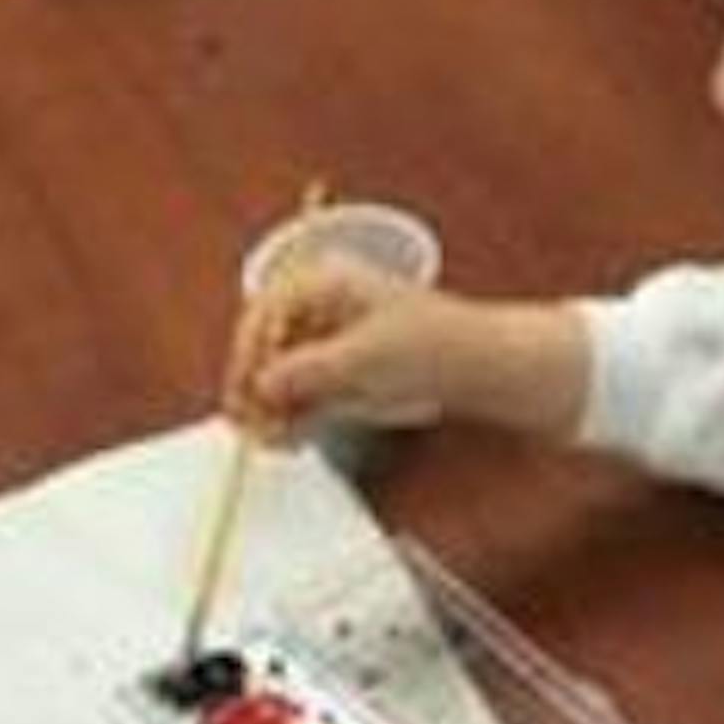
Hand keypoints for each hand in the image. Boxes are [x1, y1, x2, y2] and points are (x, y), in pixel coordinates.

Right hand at [228, 263, 591, 445]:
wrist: (480, 366)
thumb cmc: (433, 344)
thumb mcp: (366, 357)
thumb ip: (308, 370)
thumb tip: (261, 383)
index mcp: (324, 281)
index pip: (264, 314)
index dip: (247, 354)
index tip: (243, 392)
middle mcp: (319, 309)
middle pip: (265, 347)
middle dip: (254, 389)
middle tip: (248, 425)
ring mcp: (326, 342)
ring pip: (278, 377)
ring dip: (269, 410)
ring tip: (270, 441)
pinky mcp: (337, 374)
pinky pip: (300, 397)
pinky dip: (291, 419)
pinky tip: (288, 441)